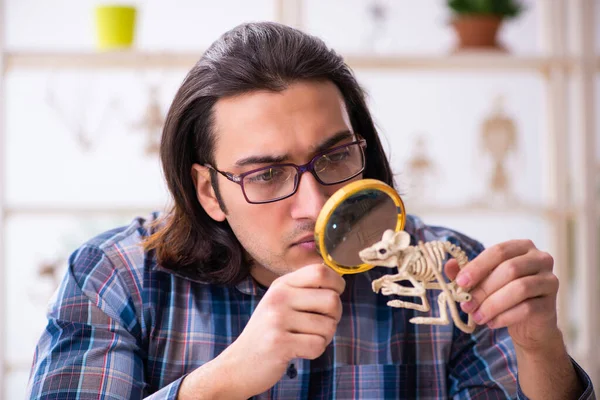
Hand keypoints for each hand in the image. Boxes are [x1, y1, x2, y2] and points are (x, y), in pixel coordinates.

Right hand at [217, 263, 344, 397]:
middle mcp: (278, 297)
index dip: (337, 284)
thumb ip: (304, 290)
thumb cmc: (268, 333)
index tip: (334, 295)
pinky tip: (298, 351)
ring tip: (304, 340)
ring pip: (328, 326)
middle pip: (332, 299)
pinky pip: (318, 345)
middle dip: (335, 317)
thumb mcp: (281, 303)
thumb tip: (339, 282)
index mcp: (281, 284)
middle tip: (320, 325)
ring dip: (324, 338)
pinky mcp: (279, 343)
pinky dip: (314, 352)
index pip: (320, 271)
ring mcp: (277, 319)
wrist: (238, 364)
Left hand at [445, 240, 559, 351]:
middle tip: (466, 305)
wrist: (529, 325)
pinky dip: (504, 316)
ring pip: (519, 289)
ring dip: (492, 304)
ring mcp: (549, 280)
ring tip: (477, 316)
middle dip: (483, 288)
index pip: (498, 251)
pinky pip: (526, 308)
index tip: (460, 282)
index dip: (478, 266)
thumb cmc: (503, 295)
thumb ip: (466, 272)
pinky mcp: (551, 304)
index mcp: (522, 247)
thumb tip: (448, 265)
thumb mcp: (483, 282)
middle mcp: (540, 259)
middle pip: (509, 269)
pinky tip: (491, 323)